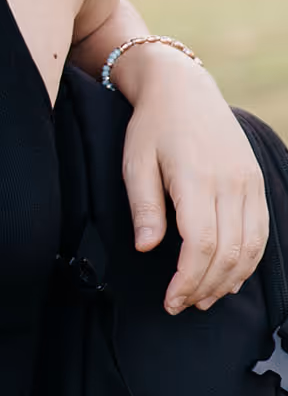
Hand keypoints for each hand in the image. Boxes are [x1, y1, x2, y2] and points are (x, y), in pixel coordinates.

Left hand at [120, 55, 266, 312]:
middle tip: (182, 305)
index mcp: (197, 179)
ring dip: (229, 280)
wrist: (184, 89)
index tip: (170, 301)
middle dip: (205, 286)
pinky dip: (249, 260)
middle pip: (228, 252)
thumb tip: (146, 248)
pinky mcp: (256, 182)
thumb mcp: (135, 161)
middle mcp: (231, 184)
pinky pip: (261, 232)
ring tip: (203, 298)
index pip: (201, 245)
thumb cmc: (152, 126)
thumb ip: (144, 206)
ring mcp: (249, 184)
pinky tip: (230, 277)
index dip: (187, 279)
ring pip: (251, 247)